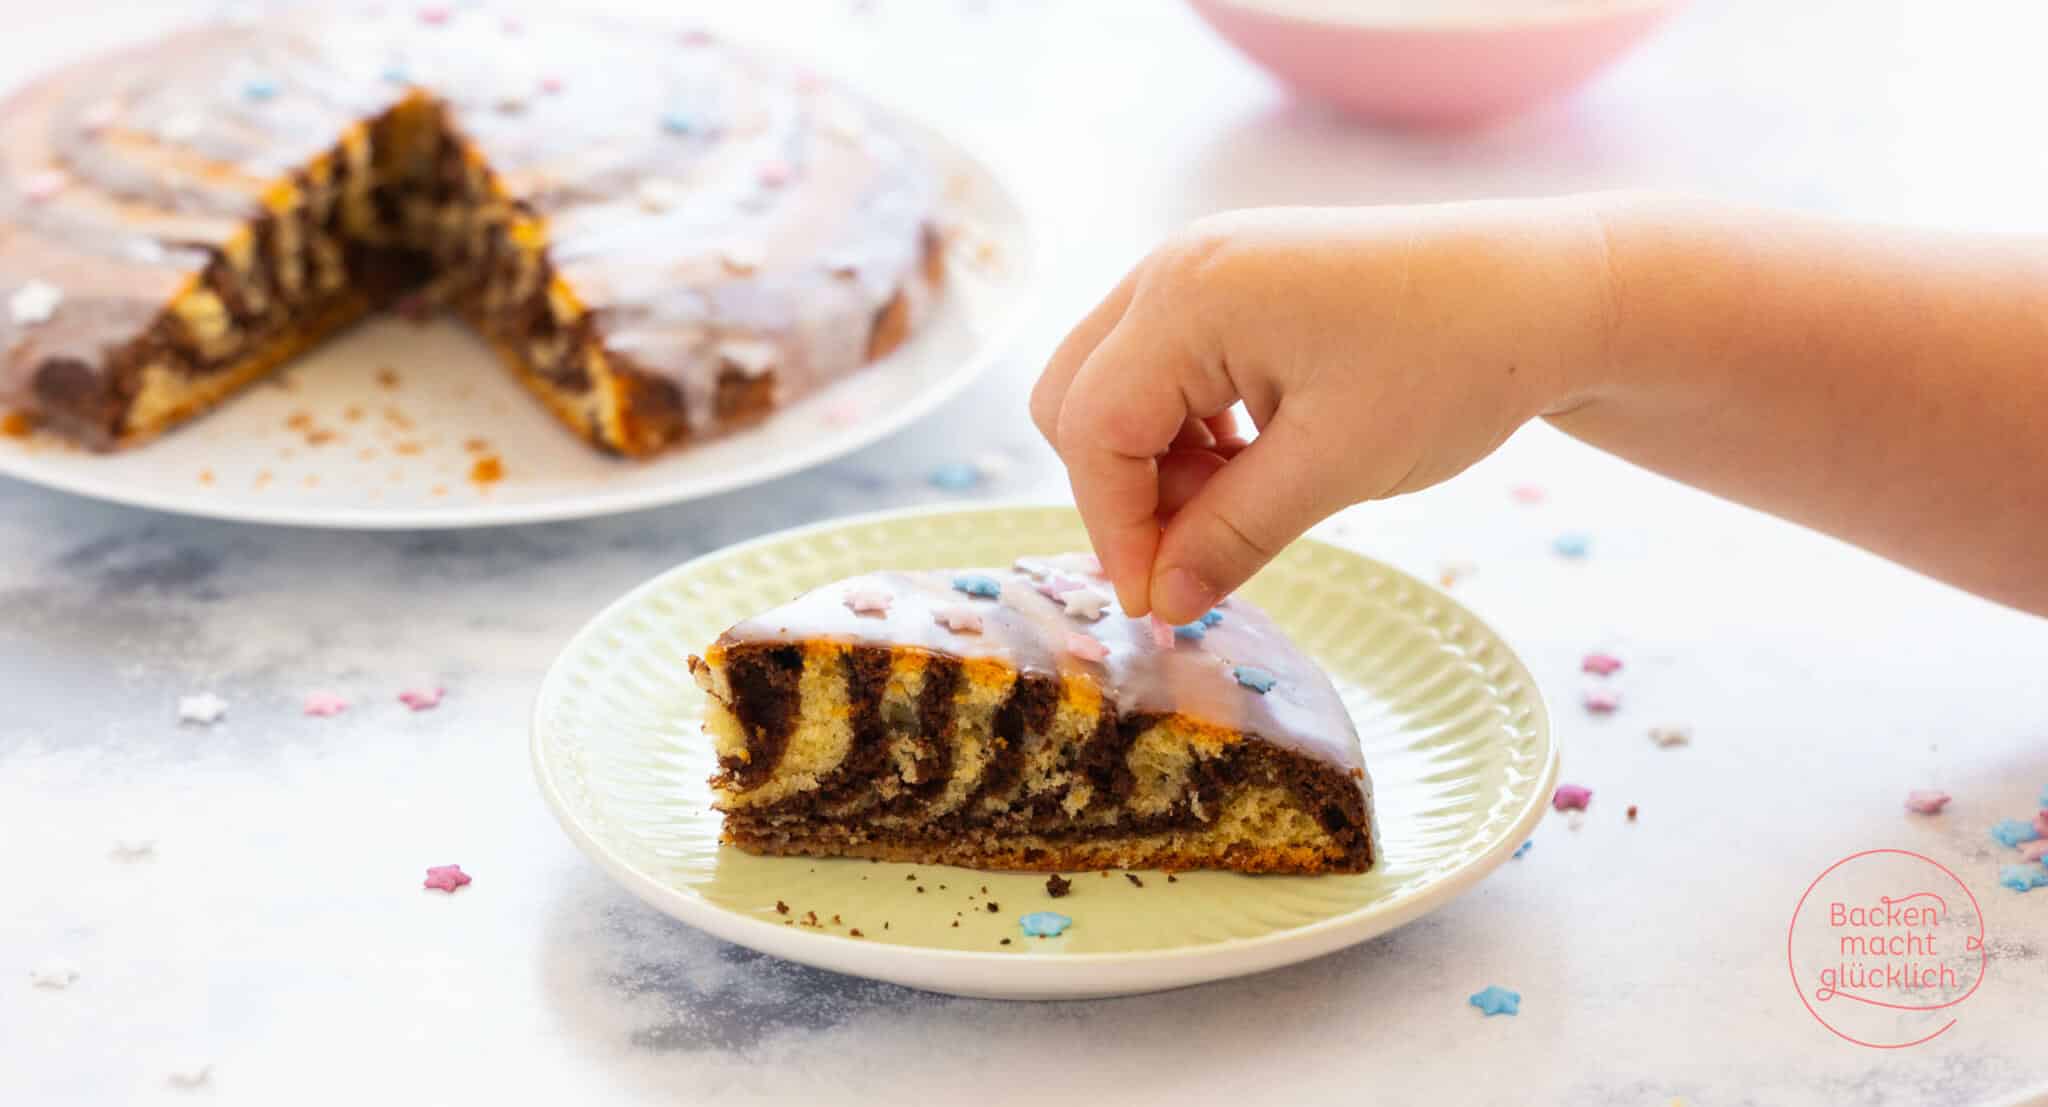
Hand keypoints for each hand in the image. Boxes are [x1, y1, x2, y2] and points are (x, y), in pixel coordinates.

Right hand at [1031, 199, 1613, 622]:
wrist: (1547, 294)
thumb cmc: (1452, 365)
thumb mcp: (1336, 468)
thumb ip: (1231, 536)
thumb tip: (1162, 605)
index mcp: (1189, 296)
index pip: (1092, 429)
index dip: (1115, 528)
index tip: (1160, 606)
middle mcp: (1174, 267)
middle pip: (1077, 400)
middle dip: (1120, 492)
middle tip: (1194, 557)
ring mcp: (1201, 268)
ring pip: (1114, 388)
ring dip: (1155, 466)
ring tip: (1240, 510)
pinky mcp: (1232, 285)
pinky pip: (1162, 370)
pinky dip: (1186, 432)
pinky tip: (1254, 465)